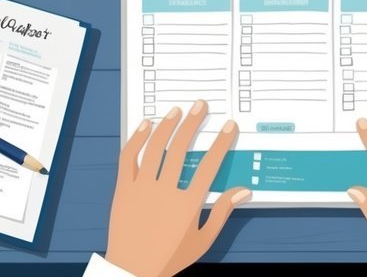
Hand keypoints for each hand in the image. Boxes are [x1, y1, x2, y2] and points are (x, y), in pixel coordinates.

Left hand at [105, 101, 249, 276]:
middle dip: (193, 123)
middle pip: (180, 149)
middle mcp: (164, 192)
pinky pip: (128, 158)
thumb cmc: (169, 258)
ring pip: (155, 149)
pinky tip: (146, 125)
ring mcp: (141, 189)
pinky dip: (137, 139)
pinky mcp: (123, 190)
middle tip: (201, 105)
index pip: (209, 166)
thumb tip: (243, 191)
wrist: (132, 269)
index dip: (221, 143)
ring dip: (167, 126)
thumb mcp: (203, 240)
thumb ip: (222, 212)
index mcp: (187, 205)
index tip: (228, 126)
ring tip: (177, 110)